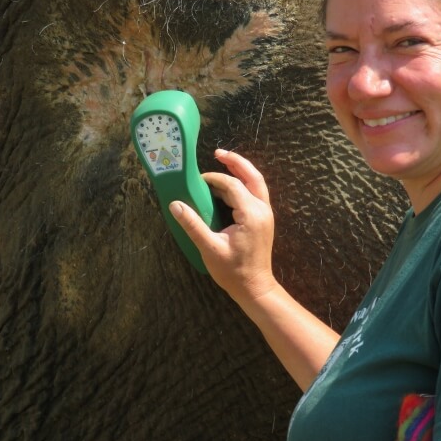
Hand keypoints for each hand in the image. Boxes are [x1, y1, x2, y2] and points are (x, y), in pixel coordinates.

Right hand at [169, 149, 275, 303]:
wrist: (255, 287)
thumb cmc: (233, 271)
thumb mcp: (209, 248)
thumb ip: (193, 225)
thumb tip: (175, 205)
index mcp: (251, 214)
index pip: (232, 185)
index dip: (214, 179)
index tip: (198, 181)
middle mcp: (262, 210)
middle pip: (252, 176)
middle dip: (236, 162)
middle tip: (218, 152)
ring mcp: (265, 214)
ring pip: (256, 183)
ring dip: (241, 170)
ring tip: (224, 161)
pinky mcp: (263, 219)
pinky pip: (255, 193)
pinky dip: (243, 184)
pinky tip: (228, 185)